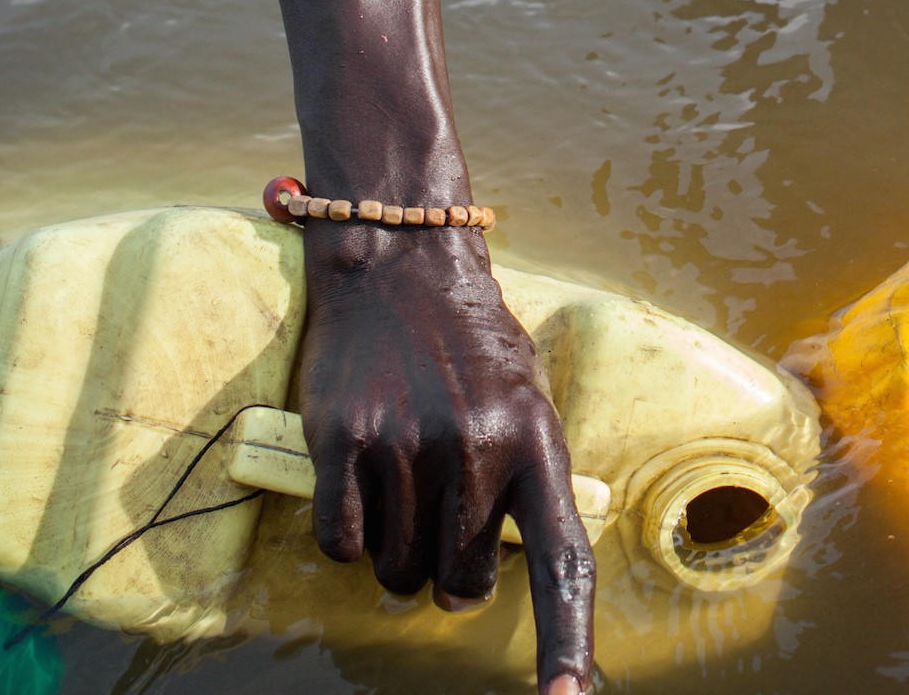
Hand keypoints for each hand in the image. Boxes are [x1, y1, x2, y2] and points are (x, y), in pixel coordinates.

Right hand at [296, 224, 594, 691]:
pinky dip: (350, 539)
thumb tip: (478, 578)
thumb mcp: (528, 403)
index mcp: (536, 446)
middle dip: (450, 575)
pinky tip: (359, 490)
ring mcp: (406, 448)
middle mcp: (475, 452)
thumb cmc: (472, 346)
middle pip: (460, 582)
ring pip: (397, 573)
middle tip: (442, 524)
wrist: (400, 266)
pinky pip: (343, 545)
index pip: (562, 564)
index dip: (567, 641)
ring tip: (403, 497)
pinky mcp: (341, 443)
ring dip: (397, 560)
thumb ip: (524, 483)